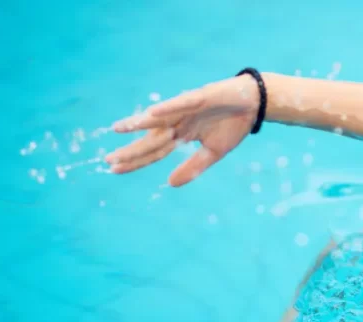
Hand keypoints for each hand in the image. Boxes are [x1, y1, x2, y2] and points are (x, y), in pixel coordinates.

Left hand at [106, 75, 261, 185]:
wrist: (254, 104)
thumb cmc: (233, 125)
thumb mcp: (213, 153)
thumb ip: (192, 167)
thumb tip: (169, 184)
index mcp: (181, 135)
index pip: (154, 150)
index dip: (135, 160)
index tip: (113, 169)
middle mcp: (178, 121)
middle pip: (151, 138)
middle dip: (132, 149)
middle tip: (109, 159)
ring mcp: (186, 108)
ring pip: (160, 118)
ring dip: (140, 122)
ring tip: (119, 129)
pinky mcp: (200, 97)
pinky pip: (181, 103)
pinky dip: (168, 107)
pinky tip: (152, 112)